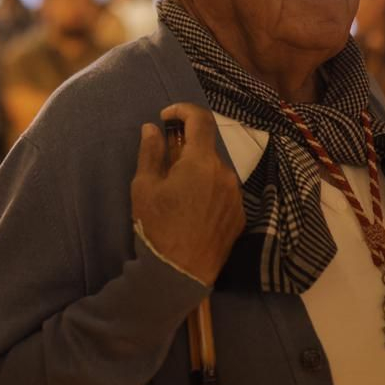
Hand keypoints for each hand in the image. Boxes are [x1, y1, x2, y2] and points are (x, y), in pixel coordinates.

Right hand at [129, 103, 246, 285]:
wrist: (180, 273)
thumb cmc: (157, 226)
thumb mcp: (144, 187)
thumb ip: (150, 152)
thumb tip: (152, 128)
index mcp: (201, 162)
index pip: (200, 119)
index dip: (182, 110)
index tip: (166, 117)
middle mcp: (225, 174)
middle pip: (207, 148)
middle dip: (186, 149)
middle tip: (165, 164)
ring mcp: (236, 196)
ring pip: (216, 171)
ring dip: (198, 172)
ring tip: (178, 193)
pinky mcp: (240, 216)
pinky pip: (224, 192)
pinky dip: (209, 191)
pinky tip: (192, 209)